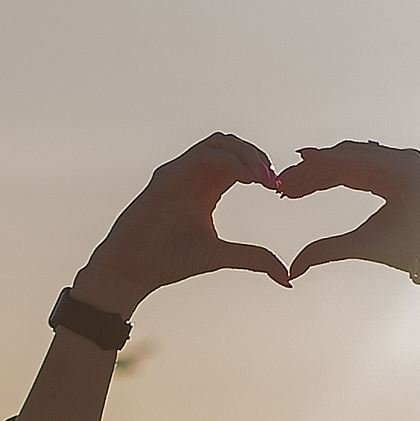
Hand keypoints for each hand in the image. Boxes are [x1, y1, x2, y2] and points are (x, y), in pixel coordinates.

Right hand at [70, 133, 289, 316]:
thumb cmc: (169, 261)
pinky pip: (203, 155)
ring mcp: (179, 172)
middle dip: (257, 156)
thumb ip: (253, 258)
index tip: (278, 188)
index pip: (239, 163)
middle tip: (274, 180)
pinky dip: (229, 161)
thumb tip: (286, 276)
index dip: (262, 168)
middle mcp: (193, 175)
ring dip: (245, 155)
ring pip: (218, 143)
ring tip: (263, 178)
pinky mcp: (168, 176)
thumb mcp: (221, 255)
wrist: (133, 269)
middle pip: (231, 145)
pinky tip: (246, 179)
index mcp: (206, 188)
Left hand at [277, 142, 419, 280]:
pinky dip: (337, 157)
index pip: (341, 175)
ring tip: (291, 172)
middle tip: (281, 181)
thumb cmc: (402, 251)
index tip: (284, 190)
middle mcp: (391, 167)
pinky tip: (312, 160)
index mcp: (383, 181)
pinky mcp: (406, 165)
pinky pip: (365, 156)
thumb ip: (324, 250)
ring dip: (318, 163)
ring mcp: (400, 162)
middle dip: (309, 172)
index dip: (312, 181)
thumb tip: (293, 268)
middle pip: (342, 164)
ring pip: (350, 157)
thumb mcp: (354, 245)